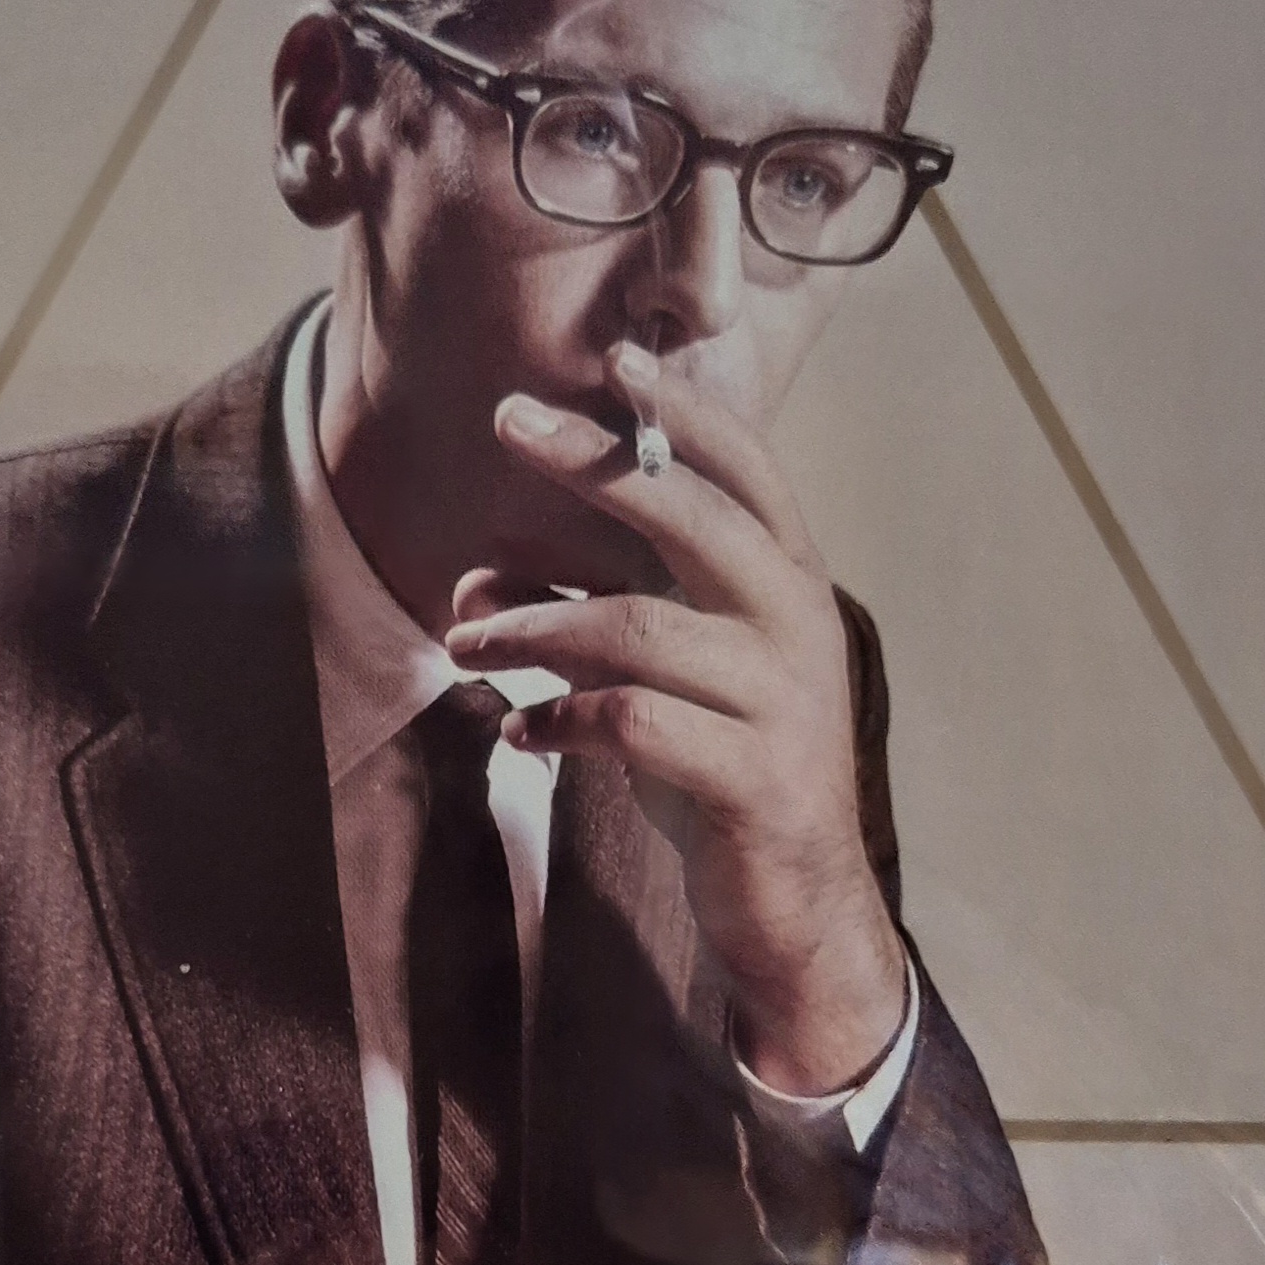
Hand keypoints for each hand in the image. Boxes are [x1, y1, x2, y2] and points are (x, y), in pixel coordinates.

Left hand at [443, 341, 908, 1095]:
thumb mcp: (660, 676)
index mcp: (788, 582)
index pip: (746, 470)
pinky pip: (634, 724)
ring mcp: (783, 703)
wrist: (798, 907)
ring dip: (534, 626)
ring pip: (641, 627)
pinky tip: (518, 732)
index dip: (684, 412)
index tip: (616, 357)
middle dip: (594, 464)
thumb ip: (582, 615)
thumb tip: (474, 584)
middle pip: (692, 519)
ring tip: (465, 641)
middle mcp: (797, 625)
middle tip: (510, 422)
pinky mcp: (753, 780)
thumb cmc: (723, 764)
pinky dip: (560, 718)